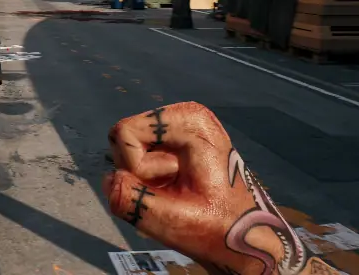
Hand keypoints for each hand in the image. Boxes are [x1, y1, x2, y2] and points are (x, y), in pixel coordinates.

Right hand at [103, 102, 338, 274]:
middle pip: (122, 140)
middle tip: (174, 193)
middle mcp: (180, 118)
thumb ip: (136, 202)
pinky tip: (173, 195)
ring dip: (143, 181)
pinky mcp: (169, 147)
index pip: (125, 133)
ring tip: (176, 195)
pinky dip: (147, 184)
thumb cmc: (222, 229)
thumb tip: (110, 180)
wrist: (248, 241)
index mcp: (190, 121)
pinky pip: (133, 163)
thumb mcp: (178, 222)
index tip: (170, 186)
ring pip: (124, 154)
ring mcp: (174, 132)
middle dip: (139, 173)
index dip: (137, 167)